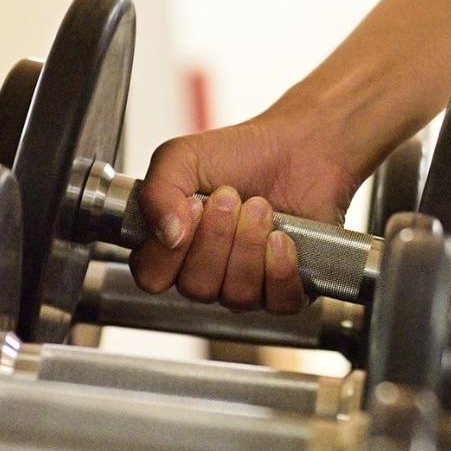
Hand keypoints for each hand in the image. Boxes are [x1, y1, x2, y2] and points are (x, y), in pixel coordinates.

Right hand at [129, 109, 361, 312]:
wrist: (297, 148)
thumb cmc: (241, 154)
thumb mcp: (183, 157)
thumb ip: (158, 191)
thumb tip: (166, 235)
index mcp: (172, 246)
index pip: (152, 277)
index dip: (171, 249)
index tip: (194, 206)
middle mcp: (205, 272)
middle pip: (197, 288)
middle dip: (217, 238)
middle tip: (232, 198)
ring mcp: (244, 284)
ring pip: (237, 296)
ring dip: (250, 246)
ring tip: (261, 208)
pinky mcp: (284, 288)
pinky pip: (279, 303)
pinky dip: (281, 269)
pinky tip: (282, 237)